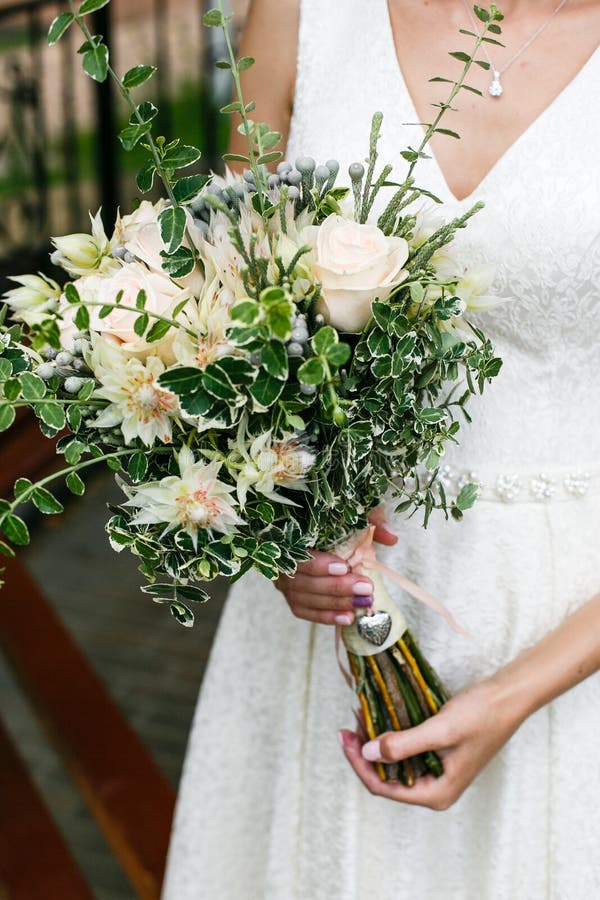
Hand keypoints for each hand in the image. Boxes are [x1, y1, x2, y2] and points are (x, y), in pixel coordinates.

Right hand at [274, 510, 397, 625]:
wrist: (327, 539)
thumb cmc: (338, 526)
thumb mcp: (354, 518)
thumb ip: (371, 522)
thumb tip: (391, 537)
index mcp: (290, 536)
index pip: (299, 554)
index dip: (319, 564)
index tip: (345, 567)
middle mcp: (282, 561)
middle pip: (303, 581)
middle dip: (336, 587)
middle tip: (365, 588)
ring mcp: (284, 582)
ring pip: (304, 598)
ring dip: (335, 603)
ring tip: (361, 603)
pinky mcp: (293, 599)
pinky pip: (306, 612)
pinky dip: (326, 617)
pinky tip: (348, 618)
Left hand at [339, 676, 523, 809]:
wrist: (507, 697)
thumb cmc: (480, 716)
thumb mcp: (440, 730)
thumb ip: (404, 745)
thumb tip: (369, 753)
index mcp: (436, 793)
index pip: (384, 787)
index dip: (360, 765)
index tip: (345, 740)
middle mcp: (434, 787)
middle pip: (386, 777)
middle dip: (364, 753)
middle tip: (348, 728)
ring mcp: (435, 770)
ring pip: (393, 762)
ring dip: (374, 743)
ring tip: (358, 719)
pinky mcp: (436, 753)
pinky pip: (404, 749)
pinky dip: (389, 736)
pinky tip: (378, 718)